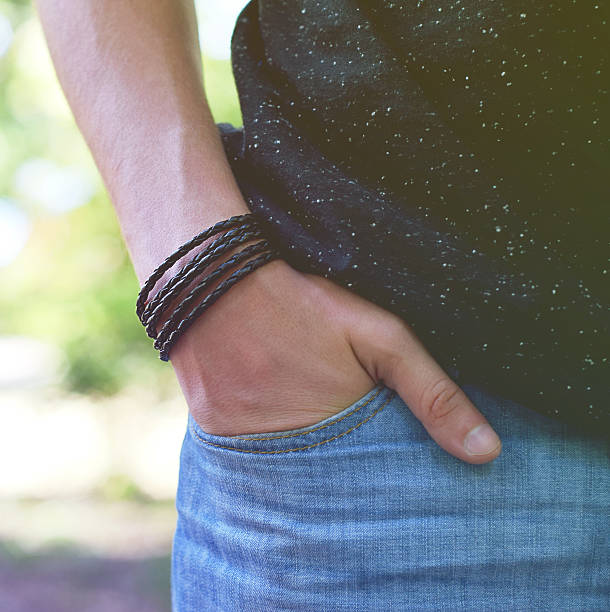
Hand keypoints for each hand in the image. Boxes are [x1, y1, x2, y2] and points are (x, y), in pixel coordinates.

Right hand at [170, 258, 501, 463]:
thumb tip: (487, 453)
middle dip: (350, 487)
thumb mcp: (381, 339)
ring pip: (291, 480)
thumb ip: (433, 393)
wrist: (215, 283)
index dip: (390, 486)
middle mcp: (289, 459)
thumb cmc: (304, 306)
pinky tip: (280, 433)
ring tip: (317, 449)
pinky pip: (252, 464)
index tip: (404, 489)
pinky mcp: (216, 440)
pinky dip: (270, 455)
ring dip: (307, 473)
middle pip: (332, 491)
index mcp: (338, 438)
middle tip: (357, 465)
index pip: (377, 490)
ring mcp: (246, 453)